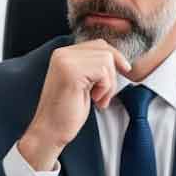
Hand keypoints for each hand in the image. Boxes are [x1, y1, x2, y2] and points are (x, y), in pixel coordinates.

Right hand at [17, 40, 131, 170]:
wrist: (50, 131)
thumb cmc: (67, 112)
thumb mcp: (84, 83)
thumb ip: (93, 67)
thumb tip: (117, 58)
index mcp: (63, 54)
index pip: (98, 44)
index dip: (115, 57)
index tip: (125, 70)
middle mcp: (62, 54)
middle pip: (104, 50)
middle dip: (112, 74)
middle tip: (104, 94)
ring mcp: (65, 61)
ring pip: (106, 60)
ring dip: (109, 84)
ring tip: (98, 98)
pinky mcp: (71, 72)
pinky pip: (103, 71)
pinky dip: (105, 88)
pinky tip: (95, 99)